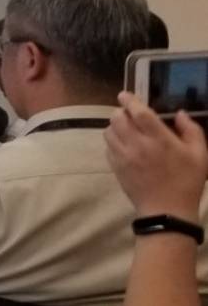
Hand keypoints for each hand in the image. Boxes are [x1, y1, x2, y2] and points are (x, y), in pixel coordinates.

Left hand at [107, 91, 207, 217]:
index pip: (138, 112)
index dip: (130, 100)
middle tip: (129, 114)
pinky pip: (107, 147)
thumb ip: (191, 130)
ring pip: (108, 131)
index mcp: (159, 140)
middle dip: (121, 112)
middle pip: (117, 118)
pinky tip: (124, 145)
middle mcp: (137, 145)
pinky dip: (112, 141)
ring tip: (126, 128)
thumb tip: (179, 113)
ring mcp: (123, 156)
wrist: (167, 210)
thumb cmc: (187, 181)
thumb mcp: (200, 155)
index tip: (125, 95)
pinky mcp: (115, 167)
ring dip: (115, 125)